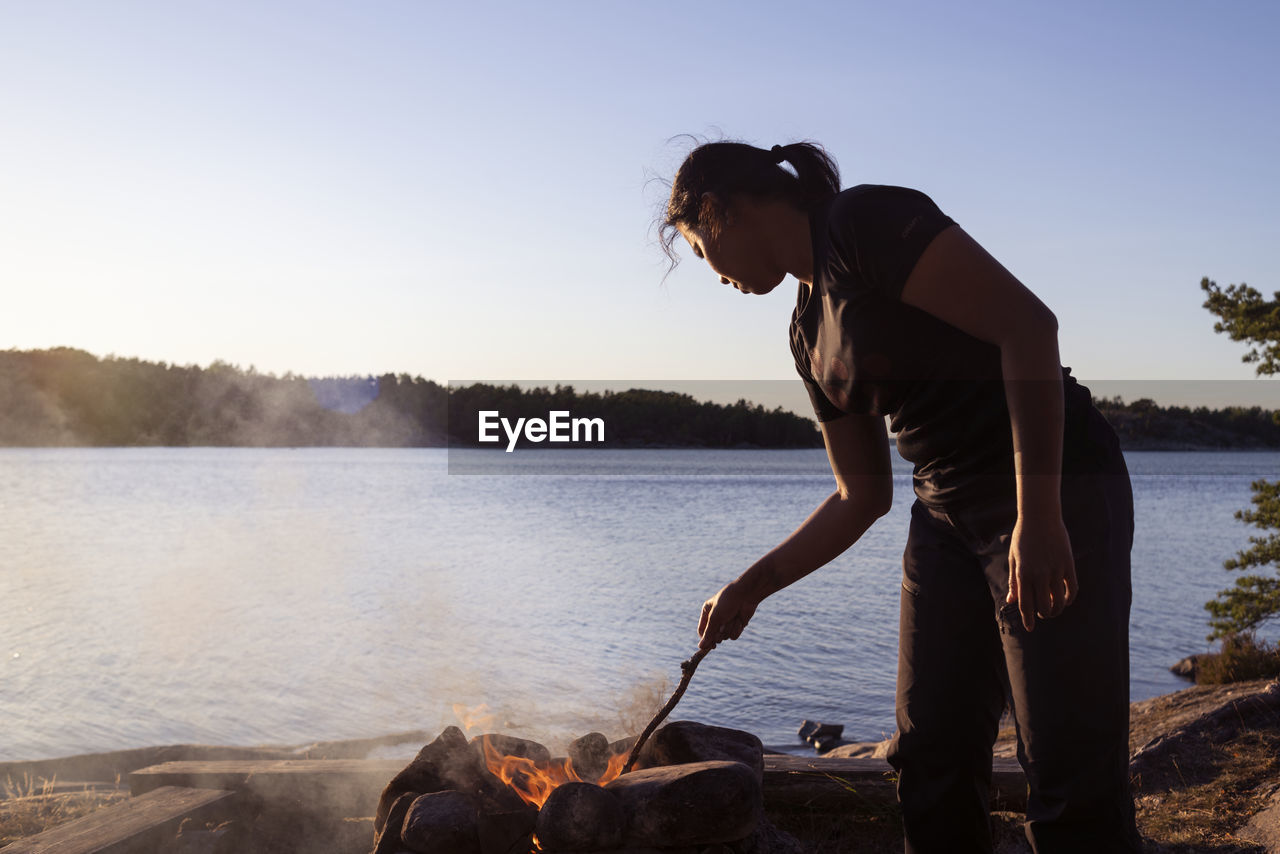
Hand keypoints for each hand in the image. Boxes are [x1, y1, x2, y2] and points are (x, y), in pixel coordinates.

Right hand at [697, 579, 758, 650]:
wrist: (747, 595)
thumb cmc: (728, 601)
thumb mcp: (715, 617)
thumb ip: (708, 633)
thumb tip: (701, 646)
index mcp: (707, 612)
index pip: (702, 631)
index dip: (705, 639)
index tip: (709, 646)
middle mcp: (716, 618)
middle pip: (713, 636)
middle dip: (719, 634)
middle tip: (722, 627)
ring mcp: (726, 622)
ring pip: (724, 637)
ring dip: (729, 629)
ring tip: (732, 618)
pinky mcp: (736, 625)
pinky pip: (734, 636)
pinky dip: (736, 629)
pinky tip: (739, 620)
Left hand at [1006, 512, 1077, 631]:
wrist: (1040, 516)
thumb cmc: (1023, 537)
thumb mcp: (1014, 558)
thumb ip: (1014, 581)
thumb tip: (1011, 601)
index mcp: (1023, 573)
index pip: (1026, 604)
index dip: (1028, 619)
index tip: (1030, 628)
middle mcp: (1039, 574)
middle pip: (1044, 607)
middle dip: (1043, 614)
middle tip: (1042, 613)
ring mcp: (1056, 570)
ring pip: (1060, 601)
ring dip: (1057, 609)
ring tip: (1054, 609)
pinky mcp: (1068, 564)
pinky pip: (1072, 588)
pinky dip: (1070, 598)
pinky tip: (1066, 600)